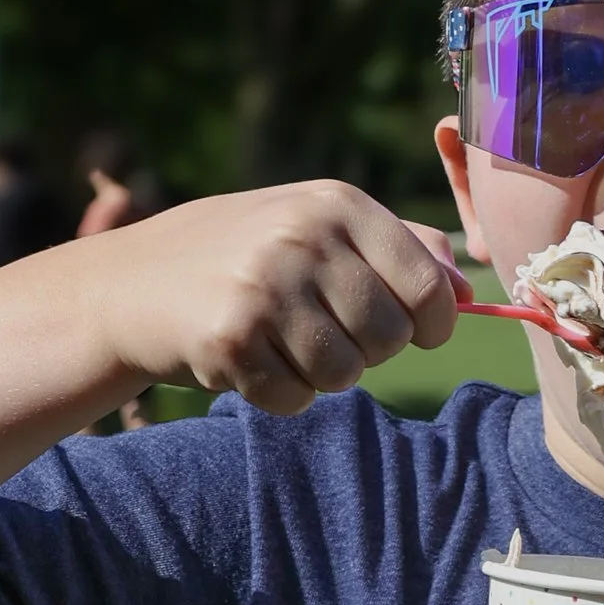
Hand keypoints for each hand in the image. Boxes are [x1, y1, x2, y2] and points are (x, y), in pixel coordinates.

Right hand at [95, 182, 461, 414]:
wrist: (132, 282)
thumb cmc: (246, 255)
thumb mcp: (320, 226)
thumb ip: (402, 248)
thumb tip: (472, 290)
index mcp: (338, 205)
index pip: (428, 287)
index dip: (432, 323)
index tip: (413, 329)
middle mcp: (304, 238)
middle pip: (389, 338)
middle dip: (367, 351)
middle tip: (324, 332)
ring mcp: (265, 286)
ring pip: (345, 374)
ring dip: (321, 376)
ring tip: (284, 343)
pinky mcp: (230, 338)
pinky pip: (295, 399)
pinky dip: (280, 395)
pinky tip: (250, 360)